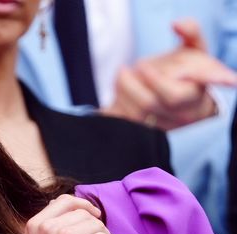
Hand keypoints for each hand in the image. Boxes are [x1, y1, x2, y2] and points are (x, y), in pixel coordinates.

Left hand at [102, 20, 236, 130]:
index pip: (173, 96)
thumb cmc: (190, 73)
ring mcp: (158, 128)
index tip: (141, 65)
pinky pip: (120, 124)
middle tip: (124, 69)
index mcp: (192, 97)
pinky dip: (113, 108)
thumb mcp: (196, 51)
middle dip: (129, 84)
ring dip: (119, 93)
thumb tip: (177, 24)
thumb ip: (190, 33)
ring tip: (122, 78)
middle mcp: (176, 117)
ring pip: (131, 116)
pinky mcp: (142, 133)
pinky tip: (117, 94)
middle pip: (146, 105)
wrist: (187, 103)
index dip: (154, 80)